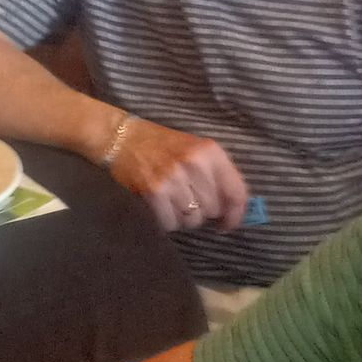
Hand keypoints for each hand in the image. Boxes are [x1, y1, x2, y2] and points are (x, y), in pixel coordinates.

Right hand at [107, 114, 248, 235]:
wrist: (124, 138)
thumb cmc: (164, 145)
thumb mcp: (196, 150)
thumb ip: (217, 175)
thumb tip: (232, 210)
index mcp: (210, 151)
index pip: (236, 191)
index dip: (236, 214)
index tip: (229, 223)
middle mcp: (194, 163)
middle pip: (213, 209)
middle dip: (204, 211)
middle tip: (190, 201)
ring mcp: (173, 178)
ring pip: (193, 219)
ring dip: (185, 217)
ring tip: (174, 201)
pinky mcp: (154, 191)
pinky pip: (171, 223)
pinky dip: (167, 220)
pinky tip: (162, 206)